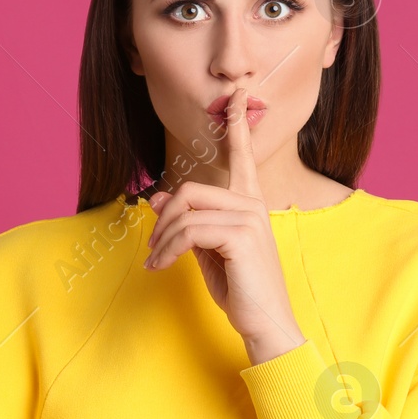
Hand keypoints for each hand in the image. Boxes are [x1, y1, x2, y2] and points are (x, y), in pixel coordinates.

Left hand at [143, 86, 304, 365]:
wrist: (265, 324)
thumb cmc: (240, 290)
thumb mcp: (206, 252)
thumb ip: (186, 222)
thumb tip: (158, 198)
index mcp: (249, 204)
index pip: (242, 156)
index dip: (237, 123)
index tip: (237, 93)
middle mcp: (252, 205)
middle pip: (190, 190)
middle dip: (163, 219)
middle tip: (152, 248)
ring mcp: (248, 218)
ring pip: (184, 211)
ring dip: (160, 240)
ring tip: (155, 262)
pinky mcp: (240, 235)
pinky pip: (188, 231)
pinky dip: (166, 249)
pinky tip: (161, 266)